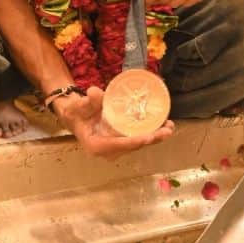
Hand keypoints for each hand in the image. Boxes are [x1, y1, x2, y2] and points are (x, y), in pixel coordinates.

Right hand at [54, 87, 174, 159]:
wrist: (74, 116)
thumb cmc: (75, 113)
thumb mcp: (78, 106)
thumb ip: (87, 101)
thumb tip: (94, 92)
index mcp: (96, 146)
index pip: (118, 145)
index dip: (134, 142)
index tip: (148, 137)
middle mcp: (108, 150)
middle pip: (133, 147)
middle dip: (151, 139)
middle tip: (166, 130)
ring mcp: (116, 148)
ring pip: (138, 145)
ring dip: (155, 137)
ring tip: (169, 127)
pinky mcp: (121, 142)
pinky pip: (138, 140)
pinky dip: (151, 134)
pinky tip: (162, 126)